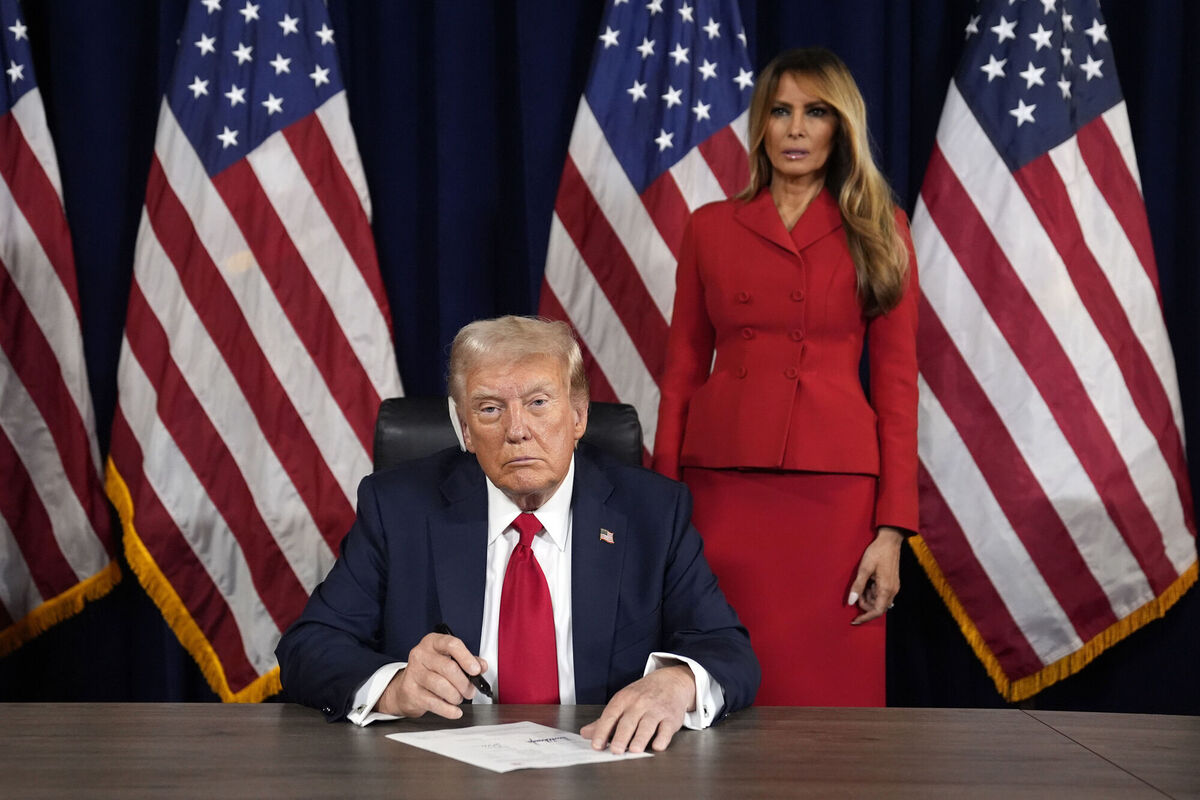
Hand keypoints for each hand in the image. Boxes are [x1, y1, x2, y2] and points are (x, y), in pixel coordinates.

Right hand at [376, 631, 488, 718]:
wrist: (407, 686)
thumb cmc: (431, 670)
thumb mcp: (448, 659)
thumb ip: (467, 660)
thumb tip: (482, 666)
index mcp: (432, 642)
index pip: (451, 644)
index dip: (466, 658)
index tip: (476, 670)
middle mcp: (421, 655)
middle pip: (448, 668)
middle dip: (464, 683)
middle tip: (470, 691)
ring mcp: (414, 673)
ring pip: (441, 686)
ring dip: (455, 696)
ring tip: (458, 698)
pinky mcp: (410, 691)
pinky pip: (433, 702)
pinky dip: (448, 710)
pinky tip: (454, 711)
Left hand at [580, 665, 695, 753]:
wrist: (670, 681)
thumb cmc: (643, 695)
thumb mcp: (622, 701)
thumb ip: (605, 720)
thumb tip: (585, 733)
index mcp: (624, 699)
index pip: (610, 715)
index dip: (602, 731)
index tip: (596, 745)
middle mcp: (639, 703)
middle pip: (628, 721)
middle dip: (621, 736)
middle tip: (615, 750)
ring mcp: (656, 710)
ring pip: (647, 725)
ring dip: (641, 738)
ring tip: (634, 750)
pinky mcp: (671, 718)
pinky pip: (666, 729)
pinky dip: (662, 738)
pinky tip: (657, 746)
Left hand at [847, 526, 903, 624]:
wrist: (890, 540)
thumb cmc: (877, 552)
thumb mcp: (864, 569)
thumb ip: (857, 586)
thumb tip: (850, 602)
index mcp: (886, 589)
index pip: (876, 611)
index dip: (865, 617)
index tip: (854, 620)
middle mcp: (892, 591)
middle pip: (878, 607)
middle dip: (865, 604)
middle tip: (856, 592)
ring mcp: (893, 587)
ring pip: (879, 601)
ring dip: (868, 597)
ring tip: (863, 582)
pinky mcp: (892, 583)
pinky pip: (881, 593)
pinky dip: (872, 591)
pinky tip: (868, 580)